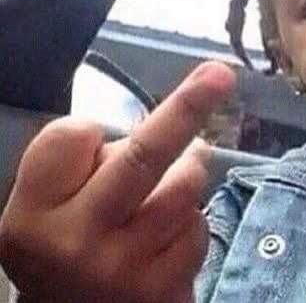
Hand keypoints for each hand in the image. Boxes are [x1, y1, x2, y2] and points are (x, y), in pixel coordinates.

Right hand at [0, 62, 234, 302]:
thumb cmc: (62, 249)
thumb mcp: (43, 207)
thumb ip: (76, 162)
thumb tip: (152, 125)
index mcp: (35, 215)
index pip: (74, 136)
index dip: (92, 132)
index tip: (96, 139)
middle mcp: (79, 243)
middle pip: (144, 156)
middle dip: (187, 107)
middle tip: (219, 75)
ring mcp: (130, 272)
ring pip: (185, 188)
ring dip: (188, 168)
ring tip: (179, 166)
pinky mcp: (169, 292)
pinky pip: (198, 227)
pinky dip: (189, 217)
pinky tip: (169, 231)